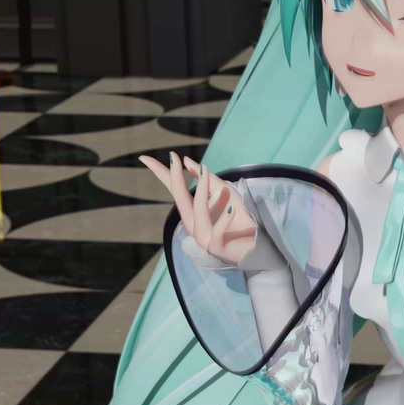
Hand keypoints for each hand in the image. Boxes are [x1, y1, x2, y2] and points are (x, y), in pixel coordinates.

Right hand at [139, 153, 258, 264]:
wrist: (258, 242)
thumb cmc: (242, 217)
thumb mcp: (226, 193)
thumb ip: (208, 180)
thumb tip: (188, 161)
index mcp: (194, 211)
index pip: (174, 189)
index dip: (162, 173)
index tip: (145, 158)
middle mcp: (194, 224)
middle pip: (179, 199)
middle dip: (174, 178)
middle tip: (173, 157)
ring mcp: (203, 237)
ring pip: (198, 212)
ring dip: (202, 190)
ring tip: (206, 171)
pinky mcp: (216, 247)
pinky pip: (216, 232)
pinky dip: (223, 220)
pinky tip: (232, 210)